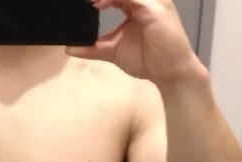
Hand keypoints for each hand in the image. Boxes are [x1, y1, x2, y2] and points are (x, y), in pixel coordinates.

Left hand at [68, 0, 201, 85]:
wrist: (171, 73)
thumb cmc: (150, 60)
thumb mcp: (114, 51)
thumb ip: (93, 47)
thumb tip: (70, 48)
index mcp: (137, 4)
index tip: (80, 3)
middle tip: (81, 1)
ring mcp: (152, 1)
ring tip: (88, 2)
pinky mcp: (155, 8)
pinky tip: (99, 4)